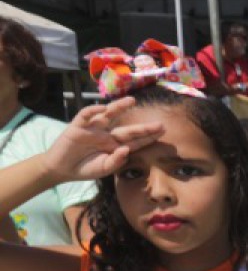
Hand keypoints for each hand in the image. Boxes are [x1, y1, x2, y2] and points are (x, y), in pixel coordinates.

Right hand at [43, 97, 163, 182]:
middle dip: (143, 127)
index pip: (134, 141)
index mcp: (115, 146)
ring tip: (132, 100)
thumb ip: (116, 161)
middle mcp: (107, 135)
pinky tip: (102, 108)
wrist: (62, 169)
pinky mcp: (78, 127)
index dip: (148, 137)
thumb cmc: (85, 168)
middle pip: (127, 129)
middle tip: (160, 125)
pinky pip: (86, 115)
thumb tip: (126, 149)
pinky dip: (93, 111)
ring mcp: (93, 129)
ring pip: (108, 115)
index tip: (162, 133)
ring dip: (119, 107)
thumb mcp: (104, 169)